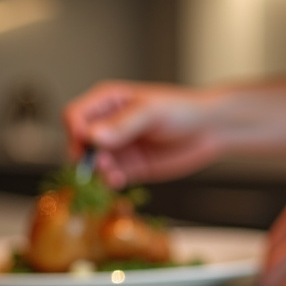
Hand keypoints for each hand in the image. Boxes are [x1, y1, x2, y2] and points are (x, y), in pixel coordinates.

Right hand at [62, 80, 220, 187]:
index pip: (75, 116)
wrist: (210, 129)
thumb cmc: (183, 110)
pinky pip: (109, 178)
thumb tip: (93, 136)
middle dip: (85, 157)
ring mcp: (118, 147)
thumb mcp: (151, 111)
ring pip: (92, 164)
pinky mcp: (129, 167)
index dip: (76, 132)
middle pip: (78, 143)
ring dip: (97, 173)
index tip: (87, 145)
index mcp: (108, 102)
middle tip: (100, 165)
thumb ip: (122, 124)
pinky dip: (110, 182)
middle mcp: (108, 125)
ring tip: (113, 175)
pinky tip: (120, 181)